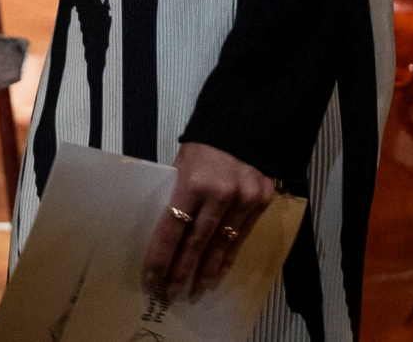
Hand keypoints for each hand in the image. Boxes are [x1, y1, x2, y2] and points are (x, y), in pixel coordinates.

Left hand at [147, 142, 277, 304]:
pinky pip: (241, 238)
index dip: (161, 256)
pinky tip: (218, 274)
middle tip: (171, 293)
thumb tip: (167, 225)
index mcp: (193, 182)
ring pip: (221, 246)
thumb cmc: (207, 141)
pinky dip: (228, 258)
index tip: (151, 277)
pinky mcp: (261, 203)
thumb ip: (177, 191)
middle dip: (181, 271)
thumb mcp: (183, 161)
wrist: (249, 119)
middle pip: (196, 243)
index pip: (172, 229)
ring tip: (195, 291)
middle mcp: (220, 195)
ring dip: (206, 272)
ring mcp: (244, 201)